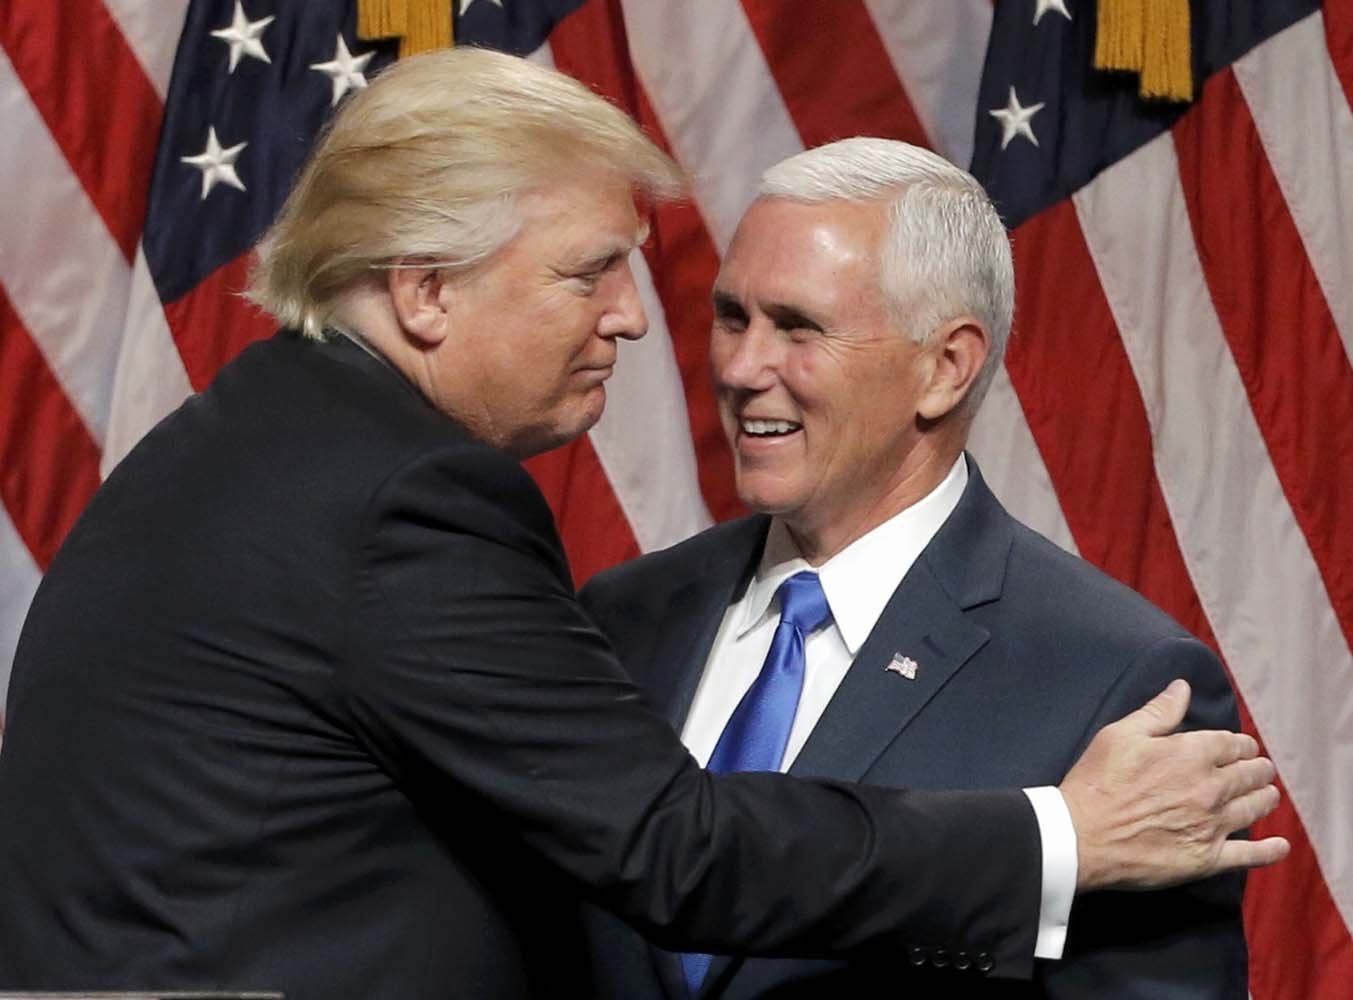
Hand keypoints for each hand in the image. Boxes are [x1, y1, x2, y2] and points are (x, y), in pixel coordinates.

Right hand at [1060, 679, 1288, 891]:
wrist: (1082, 836)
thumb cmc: (1096, 782)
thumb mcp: (1120, 734)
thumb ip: (1158, 711)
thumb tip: (1182, 688)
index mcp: (1191, 754)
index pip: (1232, 744)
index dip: (1240, 744)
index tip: (1242, 746)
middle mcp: (1210, 788)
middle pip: (1250, 775)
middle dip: (1258, 769)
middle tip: (1261, 770)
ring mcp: (1212, 825)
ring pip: (1253, 809)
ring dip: (1265, 798)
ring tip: (1269, 795)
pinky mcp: (1206, 858)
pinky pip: (1248, 855)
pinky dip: (1268, 851)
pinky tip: (1279, 846)